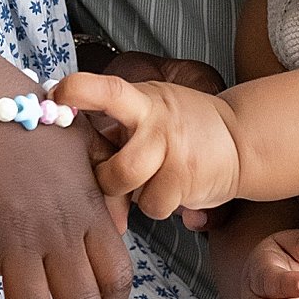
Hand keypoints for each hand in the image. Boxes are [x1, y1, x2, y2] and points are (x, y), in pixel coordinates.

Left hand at [58, 69, 247, 224]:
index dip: (82, 91)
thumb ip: (115, 131)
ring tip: (150, 178)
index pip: (112, 91)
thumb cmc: (181, 129)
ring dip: (133, 193)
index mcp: (144, 102)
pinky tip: (171, 187)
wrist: (241, 140)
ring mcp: (176, 155)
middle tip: (108, 175)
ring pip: (132, 192)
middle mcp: (160, 126)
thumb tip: (72, 168)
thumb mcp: (151, 111)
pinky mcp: (189, 182)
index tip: (58, 95)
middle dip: (104, 180)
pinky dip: (158, 202)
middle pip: (117, 169)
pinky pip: (154, 207)